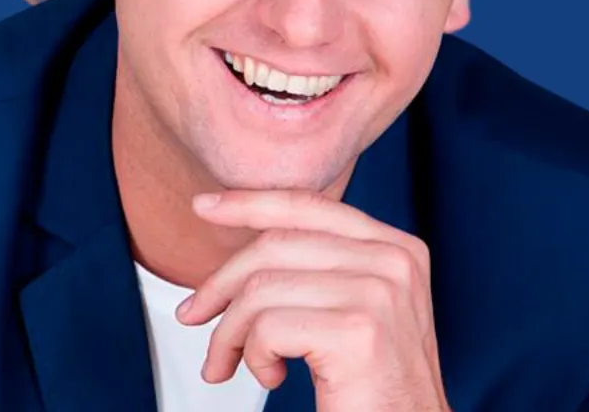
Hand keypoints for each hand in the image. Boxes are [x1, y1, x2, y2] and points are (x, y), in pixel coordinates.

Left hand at [175, 190, 448, 411]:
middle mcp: (393, 261)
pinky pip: (269, 327)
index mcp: (393, 246)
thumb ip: (317, 266)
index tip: (205, 206)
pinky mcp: (359, 334)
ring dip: (229, 331)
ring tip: (228, 362)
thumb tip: (241, 248)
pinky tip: (272, 376)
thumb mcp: (352, 307)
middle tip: (195, 315)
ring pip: (263, 288)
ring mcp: (379, 294)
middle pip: (275, 245)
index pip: (307, 205)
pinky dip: (252, 355)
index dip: (249, 202)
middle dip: (221, 283)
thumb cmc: (373, 385)